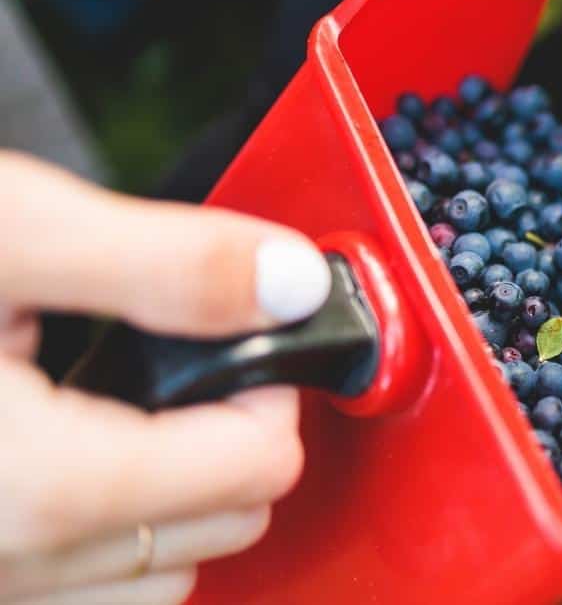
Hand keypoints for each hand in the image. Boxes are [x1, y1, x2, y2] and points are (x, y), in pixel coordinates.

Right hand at [0, 151, 330, 603]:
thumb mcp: (8, 230)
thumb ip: (164, 264)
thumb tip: (294, 285)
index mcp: (35, 485)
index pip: (256, 467)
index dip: (271, 386)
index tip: (237, 337)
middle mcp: (12, 566)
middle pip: (229, 525)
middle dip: (236, 439)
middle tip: (188, 364)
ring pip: (166, 575)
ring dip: (183, 500)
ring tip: (131, 413)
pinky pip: (93, 593)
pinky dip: (117, 538)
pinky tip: (87, 461)